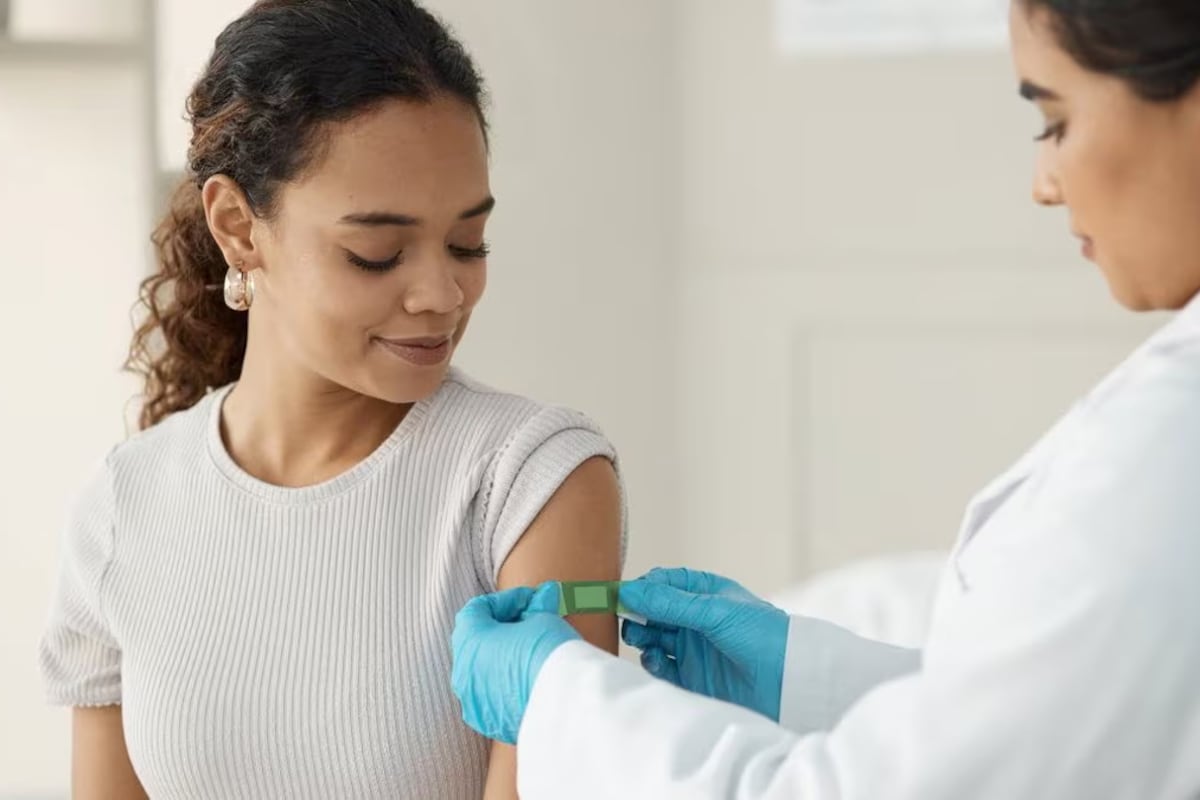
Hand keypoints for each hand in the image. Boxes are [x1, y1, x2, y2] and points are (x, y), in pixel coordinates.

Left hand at [451, 582, 579, 744]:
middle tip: (533, 622)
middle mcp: (463, 673)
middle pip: (477, 641)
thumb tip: (544, 597)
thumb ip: (537, 608)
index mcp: (468, 641)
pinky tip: (532, 679)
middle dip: (504, 628)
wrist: (566, 705)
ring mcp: (474, 702)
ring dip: (503, 658)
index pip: (477, 609)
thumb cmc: (549, 654)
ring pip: (483, 672)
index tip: (531, 601)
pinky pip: (493, 697)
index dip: (506, 600)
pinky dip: (507, 685)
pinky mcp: (490, 723)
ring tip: (535, 651)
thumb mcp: (544, 619)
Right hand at [619, 568, 788, 720]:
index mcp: (705, 593)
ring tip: (640, 638)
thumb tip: (628, 591)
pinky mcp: (691, 677)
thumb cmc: (762, 635)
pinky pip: (660, 667)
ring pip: (652, 638)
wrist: (790, 683)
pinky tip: (653, 658)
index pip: (663, 583)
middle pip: (652, 611)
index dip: (642, 587)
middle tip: (623, 617)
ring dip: (641, 636)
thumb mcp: (714, 612)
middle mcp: (696, 619)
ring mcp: (692, 648)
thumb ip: (669, 602)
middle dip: (636, 613)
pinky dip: (650, 662)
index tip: (621, 594)